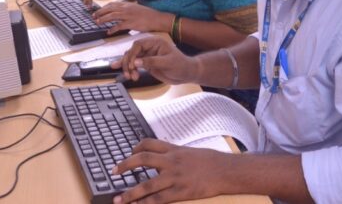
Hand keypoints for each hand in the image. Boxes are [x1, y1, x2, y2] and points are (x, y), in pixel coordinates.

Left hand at [93, 2, 172, 33]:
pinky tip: (108, 32)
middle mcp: (126, 8)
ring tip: (97, 22)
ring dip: (103, 19)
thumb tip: (120, 12)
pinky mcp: (131, 23)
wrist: (157, 18)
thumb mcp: (136, 8)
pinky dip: (112, 29)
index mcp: (127, 4)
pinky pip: (119, 26)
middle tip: (94, 16)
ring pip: (112, 16)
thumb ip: (127, 9)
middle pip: (110, 9)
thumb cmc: (148, 14)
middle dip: (100, 12)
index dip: (104, 7)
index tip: (98, 10)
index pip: (112, 4)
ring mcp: (128, 15)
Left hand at [113, 140, 233, 203]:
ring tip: (118, 200)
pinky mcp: (181, 192)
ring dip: (130, 194)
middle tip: (114, 172)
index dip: (135, 148)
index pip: (149, 144)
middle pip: (142, 160)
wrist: (227, 171)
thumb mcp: (190, 152)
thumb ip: (175, 155)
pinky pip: (159, 200)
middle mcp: (171, 161)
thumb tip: (163, 159)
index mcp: (174, 149)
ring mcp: (175, 177)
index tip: (128, 154)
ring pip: (147, 185)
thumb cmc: (211, 161)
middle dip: (125, 166)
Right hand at [114, 36, 198, 84]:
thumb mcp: (167, 63)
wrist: (186, 73)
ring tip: (129, 76)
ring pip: (131, 59)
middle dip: (128, 62)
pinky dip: (129, 70)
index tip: (131, 64)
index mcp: (155, 42)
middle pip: (132, 52)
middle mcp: (150, 48)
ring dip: (128, 68)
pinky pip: (134, 66)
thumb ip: (151, 62)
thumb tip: (136, 62)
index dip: (132, 54)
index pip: (138, 44)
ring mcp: (147, 56)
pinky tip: (123, 73)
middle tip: (129, 72)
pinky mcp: (147, 64)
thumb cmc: (181, 65)